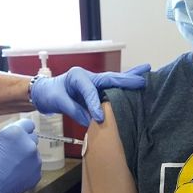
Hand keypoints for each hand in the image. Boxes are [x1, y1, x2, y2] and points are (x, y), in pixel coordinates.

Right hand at [0, 118, 40, 192]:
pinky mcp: (37, 174)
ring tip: (11, 166)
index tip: (18, 134)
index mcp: (15, 133)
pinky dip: (27, 169)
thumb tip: (12, 136)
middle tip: (11, 151)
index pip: (28, 124)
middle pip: (32, 137)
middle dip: (24, 142)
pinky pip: (34, 167)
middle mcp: (29, 144)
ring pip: (33, 153)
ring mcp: (35, 161)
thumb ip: (4, 134)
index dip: (21, 129)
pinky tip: (14, 174)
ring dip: (25, 156)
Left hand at [30, 64, 150, 125]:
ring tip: (147, 71)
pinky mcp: (98, 90)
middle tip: (143, 81)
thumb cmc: (49, 93)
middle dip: (126, 80)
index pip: (90, 90)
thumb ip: (73, 110)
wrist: (45, 92)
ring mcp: (95, 82)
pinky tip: (139, 81)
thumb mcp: (56, 101)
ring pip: (115, 80)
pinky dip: (126, 84)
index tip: (100, 118)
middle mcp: (90, 77)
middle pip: (110, 78)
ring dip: (131, 78)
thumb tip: (90, 120)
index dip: (95, 104)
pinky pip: (113, 88)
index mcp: (78, 76)